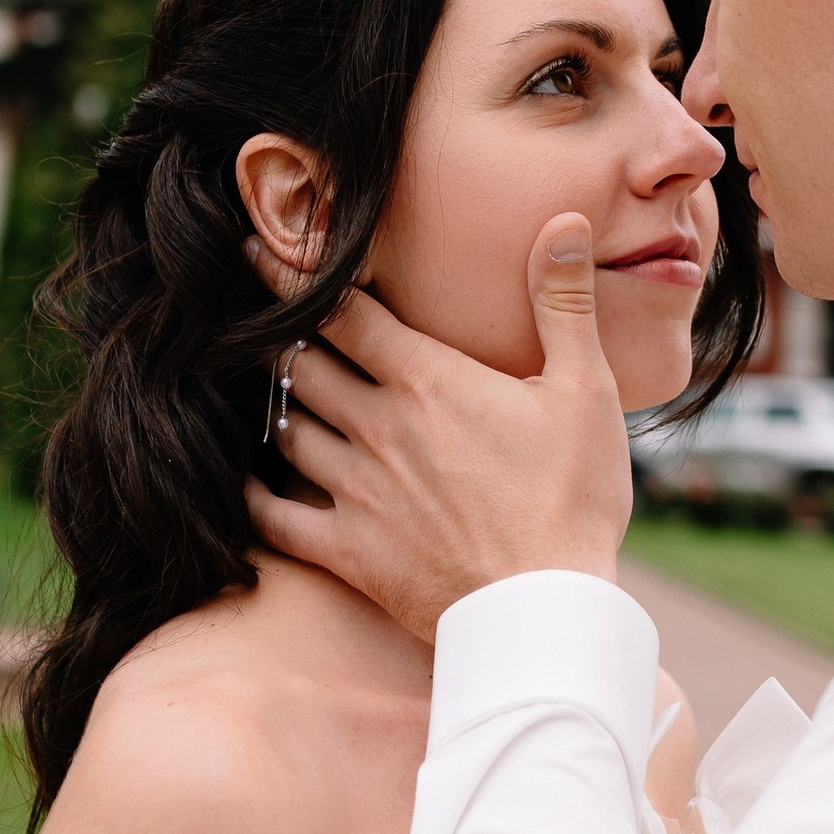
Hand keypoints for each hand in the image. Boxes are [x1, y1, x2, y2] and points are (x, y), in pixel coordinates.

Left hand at [246, 219, 633, 635]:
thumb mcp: (585, 390)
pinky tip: (248, 481)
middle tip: (255, 317)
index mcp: (427, 381)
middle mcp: (378, 428)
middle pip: (302, 365)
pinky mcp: (348, 551)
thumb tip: (565, 222)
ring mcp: (355, 491)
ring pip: (287, 430)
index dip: (296, 278)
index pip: (340, 313)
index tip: (260, 252)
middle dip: (278, 336)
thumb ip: (563, 302)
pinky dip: (253, 494)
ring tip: (266, 388)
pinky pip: (275, 516)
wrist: (545, 610)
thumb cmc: (572, 499)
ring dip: (276, 405)